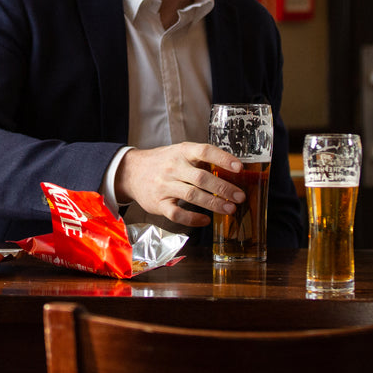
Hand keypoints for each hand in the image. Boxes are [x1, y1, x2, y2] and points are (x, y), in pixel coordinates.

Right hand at [114, 142, 245, 227]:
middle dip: (223, 188)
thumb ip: (200, 160)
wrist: (132, 172)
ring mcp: (165, 186)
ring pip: (192, 196)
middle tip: (239, 196)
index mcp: (182, 152)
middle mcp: (173, 167)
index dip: (223, 158)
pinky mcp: (159, 203)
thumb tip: (230, 170)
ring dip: (214, 203)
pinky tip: (206, 221)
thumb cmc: (163, 162)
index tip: (239, 167)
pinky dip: (193, 219)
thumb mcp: (180, 153)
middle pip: (202, 178)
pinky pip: (177, 214)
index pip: (205, 151)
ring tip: (229, 209)